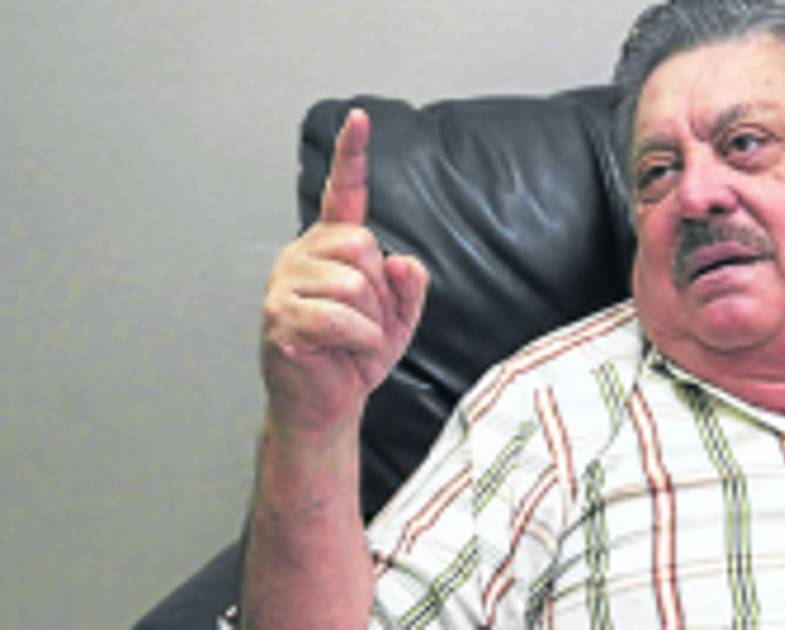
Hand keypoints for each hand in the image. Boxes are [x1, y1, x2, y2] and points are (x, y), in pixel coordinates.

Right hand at [260, 109, 428, 441]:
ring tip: (356, 340)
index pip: (344, 193)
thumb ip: (410, 286)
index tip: (360, 118)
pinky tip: (348, 351)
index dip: (352, 155)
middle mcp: (304, 255)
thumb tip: (402, 261)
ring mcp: (287, 284)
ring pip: (354, 283)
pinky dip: (360, 339)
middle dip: (381, 292)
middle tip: (369, 322)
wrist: (328, 404)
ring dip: (372, 320)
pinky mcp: (281, 316)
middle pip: (362, 246)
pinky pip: (341, 316)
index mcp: (332, 248)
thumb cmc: (356, 356)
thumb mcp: (399, 318)